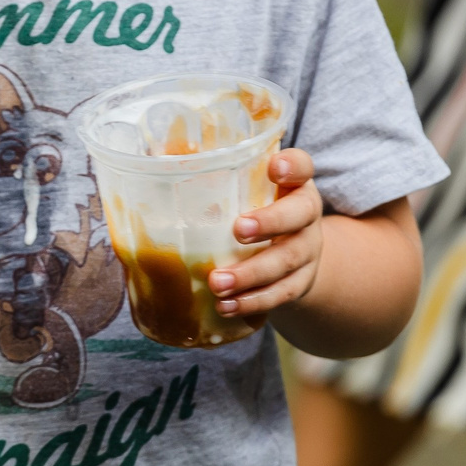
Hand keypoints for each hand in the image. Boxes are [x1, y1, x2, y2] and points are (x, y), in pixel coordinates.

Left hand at [210, 150, 322, 318]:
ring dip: (251, 274)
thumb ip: (208, 170)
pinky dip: (253, 301)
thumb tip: (158, 159)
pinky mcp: (300, 283)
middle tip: (239, 230)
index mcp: (292, 184)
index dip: (292, 165)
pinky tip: (227, 306)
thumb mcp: (241, 187)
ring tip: (217, 283)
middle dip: (270, 223)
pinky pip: (281, 294)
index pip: (302, 166)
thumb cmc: (252, 209)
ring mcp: (307, 251)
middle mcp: (306, 215)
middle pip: (300, 215)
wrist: (292, 254)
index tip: (274, 167)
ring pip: (287, 261)